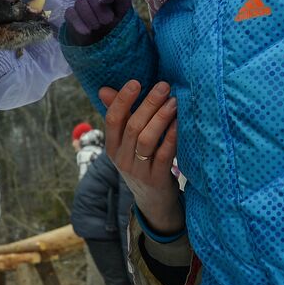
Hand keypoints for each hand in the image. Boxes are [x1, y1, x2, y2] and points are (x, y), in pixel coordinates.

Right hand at [65, 0, 131, 46]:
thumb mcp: (124, 15)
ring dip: (89, 16)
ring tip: (96, 28)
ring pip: (80, 2)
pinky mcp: (72, 16)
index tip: (107, 2)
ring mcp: (81, 7)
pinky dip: (78, 23)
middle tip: (106, 22)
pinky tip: (86, 32)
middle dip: (99, 9)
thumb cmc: (117, 29)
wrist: (104, 48)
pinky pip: (70, 13)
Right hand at [98, 80, 183, 235]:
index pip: (112, 119)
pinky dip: (171, 137)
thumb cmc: (142, 164)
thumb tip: (104, 89)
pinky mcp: (156, 179)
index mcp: (113, 147)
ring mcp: (138, 170)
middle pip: (132, 127)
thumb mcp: (127, 143)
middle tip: (164, 86)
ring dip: (161, 118)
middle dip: (148, 104)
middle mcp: (122, 159)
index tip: (136, 82)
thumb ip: (120, 116)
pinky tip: (179, 123)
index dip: (122, 100)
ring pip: (146, 140)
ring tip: (174, 101)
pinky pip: (163, 155)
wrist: (154, 203)